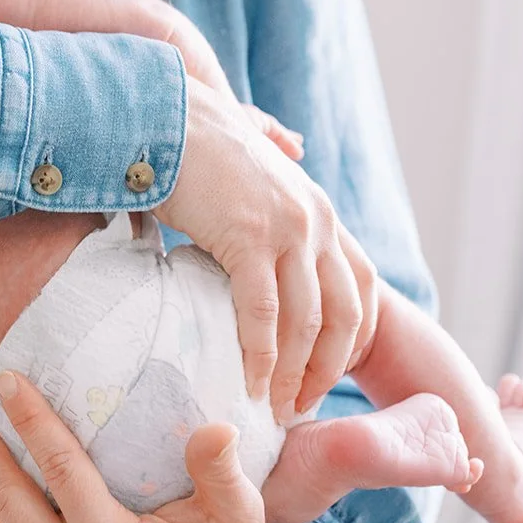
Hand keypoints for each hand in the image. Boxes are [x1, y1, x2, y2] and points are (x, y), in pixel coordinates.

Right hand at [156, 77, 371, 419]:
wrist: (161, 114)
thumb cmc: (194, 135)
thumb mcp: (251, 144)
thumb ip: (277, 146)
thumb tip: (295, 143)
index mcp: (320, 209)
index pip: (361, 287)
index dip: (351, 338)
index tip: (326, 375)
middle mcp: (317, 220)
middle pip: (343, 315)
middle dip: (326, 369)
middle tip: (301, 407)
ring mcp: (288, 228)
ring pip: (306, 323)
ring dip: (294, 375)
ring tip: (275, 409)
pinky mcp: (249, 238)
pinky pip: (263, 314)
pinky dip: (261, 356)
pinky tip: (251, 384)